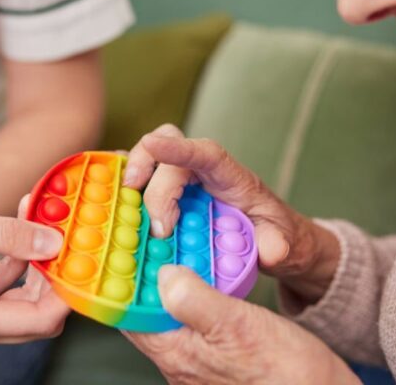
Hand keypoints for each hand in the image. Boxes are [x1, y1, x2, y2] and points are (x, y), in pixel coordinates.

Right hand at [0, 196, 68, 347]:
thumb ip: (7, 234)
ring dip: (36, 261)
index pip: (41, 321)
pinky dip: (16, 260)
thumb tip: (55, 240)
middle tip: (60, 228)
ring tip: (36, 215)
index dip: (66, 290)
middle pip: (37, 315)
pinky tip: (17, 224)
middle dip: (54, 273)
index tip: (78, 252)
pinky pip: (3, 289)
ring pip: (23, 301)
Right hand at [123, 124, 339, 302]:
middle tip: (157, 224)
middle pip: (168, 154)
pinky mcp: (168, 195)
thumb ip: (276, 244)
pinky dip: (124, 184)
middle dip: (149, 176)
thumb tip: (268, 251)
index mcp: (231, 178)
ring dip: (131, 177)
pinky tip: (112, 199)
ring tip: (124, 208)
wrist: (269, 239)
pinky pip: (142, 179)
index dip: (177, 147)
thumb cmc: (274, 234)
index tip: (152, 144)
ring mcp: (182, 183)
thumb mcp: (283, 243)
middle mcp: (202, 174)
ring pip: (149, 160)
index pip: (205, 153)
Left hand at [124, 266, 359, 384]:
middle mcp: (179, 361)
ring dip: (171, 284)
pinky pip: (193, 322)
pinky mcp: (217, 359)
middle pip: (146, 312)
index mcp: (176, 353)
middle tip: (153, 241)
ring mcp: (197, 362)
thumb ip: (195, 299)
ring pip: (169, 315)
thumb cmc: (286, 372)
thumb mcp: (237, 325)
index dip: (123, 280)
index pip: (128, 314)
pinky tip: (207, 278)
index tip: (126, 248)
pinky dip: (194, 296)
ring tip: (178, 250)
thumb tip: (163, 275)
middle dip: (147, 277)